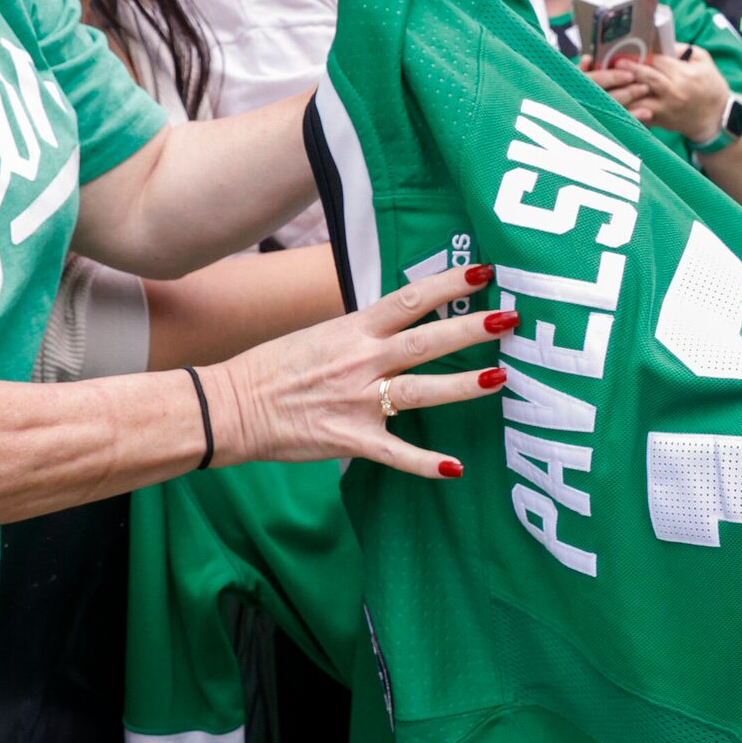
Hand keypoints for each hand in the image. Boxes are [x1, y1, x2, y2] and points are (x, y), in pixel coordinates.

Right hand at [215, 261, 512, 478]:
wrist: (232, 406)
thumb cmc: (276, 368)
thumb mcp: (323, 334)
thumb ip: (366, 329)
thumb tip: (404, 318)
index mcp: (354, 329)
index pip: (410, 299)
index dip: (449, 284)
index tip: (485, 273)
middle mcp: (361, 361)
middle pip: (425, 341)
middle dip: (470, 329)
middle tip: (509, 319)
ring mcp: (357, 401)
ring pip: (420, 391)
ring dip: (463, 386)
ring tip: (501, 379)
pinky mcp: (350, 439)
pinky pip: (396, 452)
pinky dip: (425, 463)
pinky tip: (455, 469)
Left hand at [596, 46, 730, 143]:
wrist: (717, 118)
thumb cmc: (710, 86)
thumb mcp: (703, 61)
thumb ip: (683, 49)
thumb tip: (660, 43)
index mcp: (684, 74)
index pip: (657, 61)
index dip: (642, 55)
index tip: (627, 49)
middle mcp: (673, 92)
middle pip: (645, 78)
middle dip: (627, 69)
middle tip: (612, 62)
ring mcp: (665, 109)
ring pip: (637, 99)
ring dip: (621, 91)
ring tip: (607, 82)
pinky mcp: (660, 121)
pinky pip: (638, 115)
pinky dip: (625, 108)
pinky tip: (611, 101)